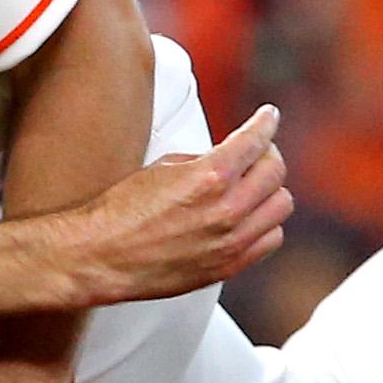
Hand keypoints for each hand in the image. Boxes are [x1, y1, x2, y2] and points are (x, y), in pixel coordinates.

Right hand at [74, 105, 290, 303]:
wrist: (101, 256)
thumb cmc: (123, 210)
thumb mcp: (164, 167)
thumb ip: (206, 160)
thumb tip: (232, 158)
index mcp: (210, 176)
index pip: (256, 140)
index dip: (266, 122)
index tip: (269, 116)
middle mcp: (226, 210)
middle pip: (275, 171)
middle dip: (267, 154)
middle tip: (256, 153)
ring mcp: (231, 241)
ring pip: (281, 205)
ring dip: (270, 191)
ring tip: (253, 187)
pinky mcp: (228, 266)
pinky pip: (270, 239)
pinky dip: (265, 224)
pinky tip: (249, 217)